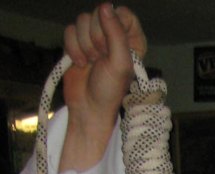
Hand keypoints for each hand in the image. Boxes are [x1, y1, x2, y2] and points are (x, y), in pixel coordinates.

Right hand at [60, 4, 145, 170]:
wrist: (88, 109)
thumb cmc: (109, 92)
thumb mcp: (120, 63)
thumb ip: (116, 33)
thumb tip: (105, 7)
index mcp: (131, 40)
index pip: (122, 13)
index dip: (113, 27)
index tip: (111, 46)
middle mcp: (114, 36)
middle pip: (99, 14)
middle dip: (96, 38)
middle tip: (100, 59)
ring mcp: (94, 39)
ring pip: (82, 21)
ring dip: (84, 45)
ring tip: (91, 63)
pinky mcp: (77, 43)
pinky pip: (69, 30)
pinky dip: (72, 48)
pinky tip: (79, 63)